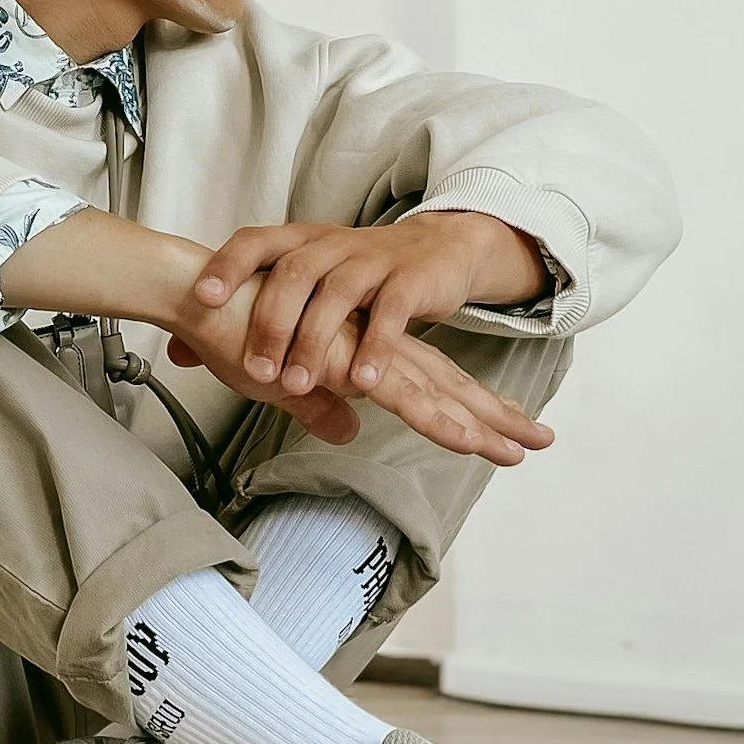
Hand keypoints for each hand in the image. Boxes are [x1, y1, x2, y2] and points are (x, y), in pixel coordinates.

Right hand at [161, 266, 552, 467]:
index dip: (466, 407)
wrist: (202, 295)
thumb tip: (350, 431)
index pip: (426, 383)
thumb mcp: (282, 383)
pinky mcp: (347, 361)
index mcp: (361, 349)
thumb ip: (321, 407)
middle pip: (446, 385)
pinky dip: (439, 421)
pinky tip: (470, 441)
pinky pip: (404, 397)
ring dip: (483, 424)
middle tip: (541, 440)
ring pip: (437, 394)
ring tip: (524, 449)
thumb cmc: (231, 332)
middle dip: (495, 415)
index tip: (505, 429)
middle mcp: (371, 346)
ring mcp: (363, 352)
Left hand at [192, 214, 550, 397]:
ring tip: (299, 384)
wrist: (434, 250)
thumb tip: (180, 352)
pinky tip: (362, 380)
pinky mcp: (409, 280)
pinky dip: (375, 347)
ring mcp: (371, 260)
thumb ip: (243, 316)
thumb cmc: (354, 274)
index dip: (226, 266)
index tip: (201, 300)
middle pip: (292, 273)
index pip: (254, 241)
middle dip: (270, 324)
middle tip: (257, 372)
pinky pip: (390, 311)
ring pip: (336, 294)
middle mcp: (330, 244)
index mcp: (298, 241)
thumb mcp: (298, 286)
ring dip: (314, 342)